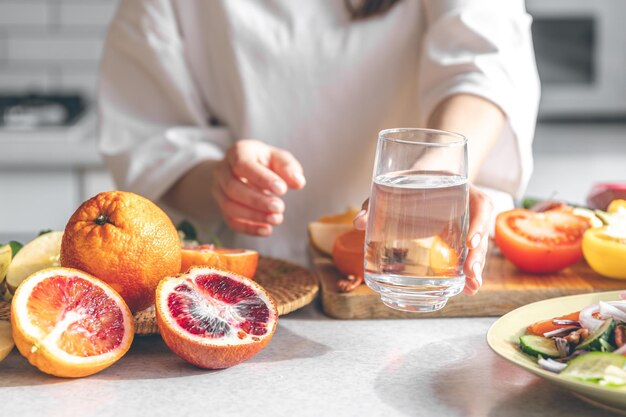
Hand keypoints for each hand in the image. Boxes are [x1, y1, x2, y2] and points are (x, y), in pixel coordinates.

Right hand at [211, 139, 305, 235]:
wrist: (245, 169)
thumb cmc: (264, 161)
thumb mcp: (278, 158)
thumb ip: (289, 168)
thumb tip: (299, 182)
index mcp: (237, 152)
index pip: (243, 166)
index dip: (262, 179)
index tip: (282, 189)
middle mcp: (222, 170)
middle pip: (233, 188)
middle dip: (257, 201)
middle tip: (280, 208)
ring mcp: (218, 189)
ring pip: (229, 206)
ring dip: (254, 216)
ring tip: (277, 219)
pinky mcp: (221, 207)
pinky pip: (230, 221)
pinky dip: (248, 228)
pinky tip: (267, 230)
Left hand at [353, 185, 492, 294]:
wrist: (419, 180)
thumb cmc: (407, 181)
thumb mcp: (390, 186)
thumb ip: (375, 202)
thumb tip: (359, 222)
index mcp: (460, 189)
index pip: (479, 204)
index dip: (479, 223)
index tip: (469, 241)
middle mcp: (468, 208)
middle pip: (481, 232)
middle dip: (478, 255)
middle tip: (470, 272)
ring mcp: (466, 225)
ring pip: (478, 248)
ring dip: (476, 268)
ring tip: (471, 287)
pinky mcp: (459, 239)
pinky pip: (467, 256)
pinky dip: (467, 273)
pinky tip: (468, 289)